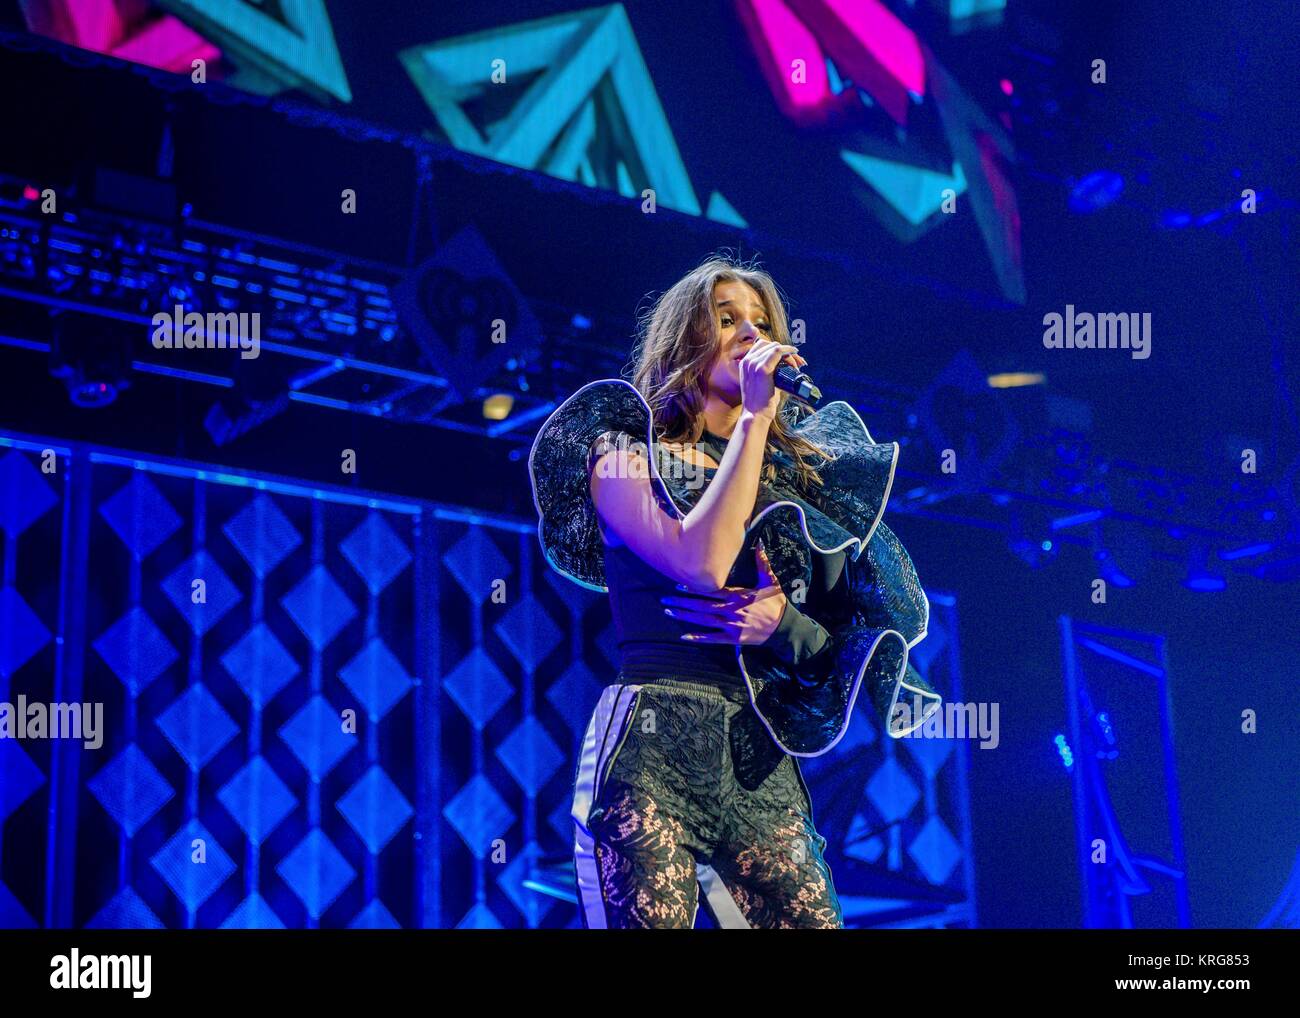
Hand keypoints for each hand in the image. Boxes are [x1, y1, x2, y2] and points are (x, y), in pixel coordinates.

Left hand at [659, 544, 786, 645]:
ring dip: (685, 616)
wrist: (784, 628)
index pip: (711, 591)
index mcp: (737, 596)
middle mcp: (730, 611)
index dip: (694, 588)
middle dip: (682, 602)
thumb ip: (762, 563)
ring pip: (703, 621)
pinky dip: (698, 638)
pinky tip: (684, 636)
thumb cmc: (775, 604)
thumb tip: (759, 543)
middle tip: (665, 598)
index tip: (678, 584)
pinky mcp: (732, 638)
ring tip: (669, 611)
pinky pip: (712, 639)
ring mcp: (730, 626)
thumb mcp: (770, 581)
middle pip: (702, 606)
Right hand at [739, 339, 804, 421]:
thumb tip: (786, 367)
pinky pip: (778, 351)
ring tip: (797, 364)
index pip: (761, 346)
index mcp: (744, 364)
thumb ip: (770, 373)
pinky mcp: (762, 369)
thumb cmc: (760, 403)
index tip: (788, 356)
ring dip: (789, 353)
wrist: (755, 415)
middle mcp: (747, 361)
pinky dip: (788, 350)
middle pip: (768, 345)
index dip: (776, 348)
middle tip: (796, 361)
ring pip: (775, 347)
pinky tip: (795, 353)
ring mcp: (754, 364)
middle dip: (784, 350)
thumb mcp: (762, 383)